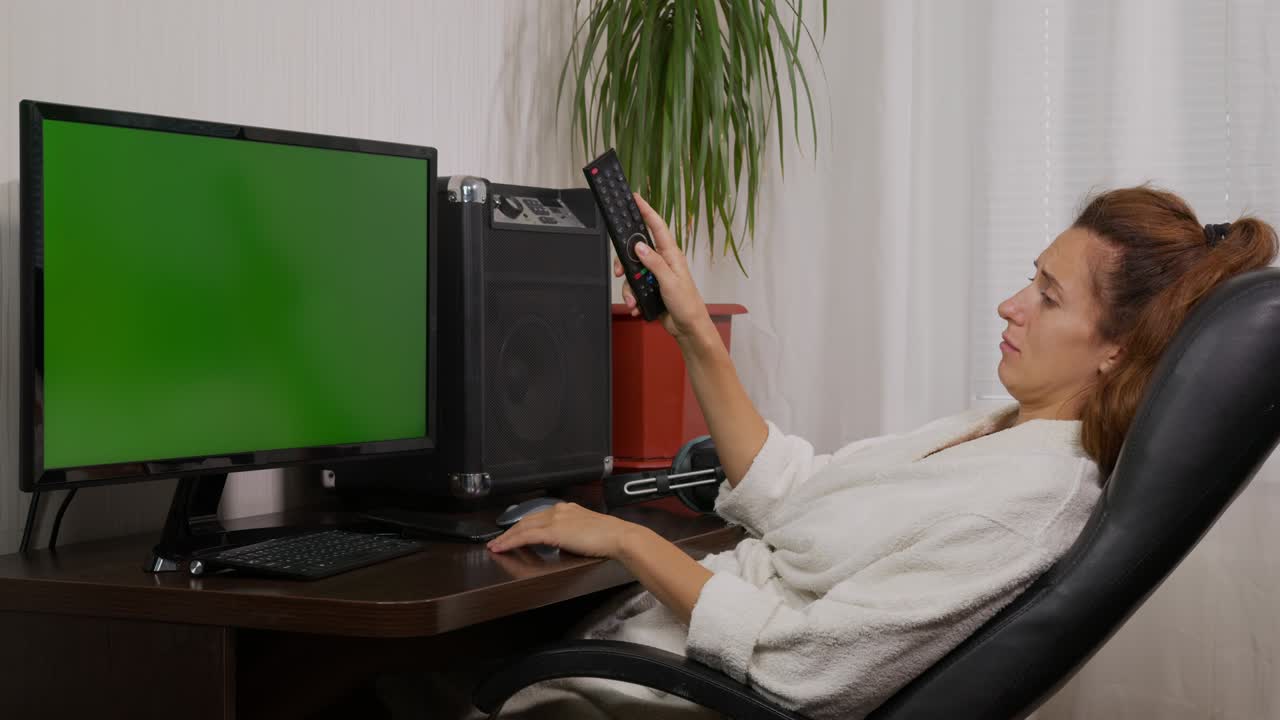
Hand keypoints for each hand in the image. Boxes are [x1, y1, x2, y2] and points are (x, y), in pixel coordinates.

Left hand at [486, 502, 637, 558]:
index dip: (522, 526)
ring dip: (507, 537)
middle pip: (526, 520)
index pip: (538, 516)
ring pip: (523, 527)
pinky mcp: (554, 531)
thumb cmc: (610, 537)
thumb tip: (566, 542)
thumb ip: (573, 533)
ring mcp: (555, 519)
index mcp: (567, 509)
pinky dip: (512, 542)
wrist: (619, 536)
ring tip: (496, 546)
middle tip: (497, 540)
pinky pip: (526, 536)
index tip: (513, 533)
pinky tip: (503, 548)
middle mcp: (559, 510)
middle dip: (510, 531)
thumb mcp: (588, 530)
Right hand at [614, 194, 711, 339]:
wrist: (688, 327)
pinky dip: (632, 297)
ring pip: (632, 271)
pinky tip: (637, 306)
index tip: (636, 198)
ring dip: (629, 288)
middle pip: (636, 250)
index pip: (657, 227)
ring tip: (634, 301)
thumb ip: (654, 263)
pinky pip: (634, 287)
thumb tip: (640, 245)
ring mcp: (656, 274)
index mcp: (671, 254)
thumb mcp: (670, 282)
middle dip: (625, 262)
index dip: (646, 211)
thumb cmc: (687, 304)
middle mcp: (662, 261)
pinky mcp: (650, 287)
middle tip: (620, 272)